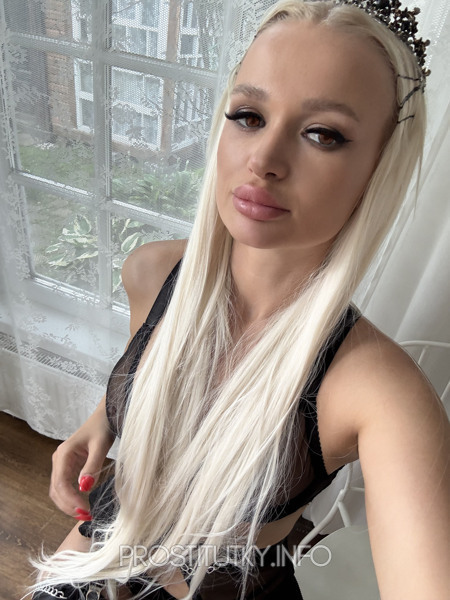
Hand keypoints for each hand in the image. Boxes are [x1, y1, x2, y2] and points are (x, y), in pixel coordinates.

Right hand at [49, 396, 113, 517]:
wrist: (104, 417)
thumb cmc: (102, 428)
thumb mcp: (100, 446)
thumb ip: (92, 466)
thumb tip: (84, 488)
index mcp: (63, 454)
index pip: (60, 484)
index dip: (70, 500)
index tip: (85, 509)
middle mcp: (59, 460)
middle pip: (56, 490)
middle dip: (68, 506)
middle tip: (86, 516)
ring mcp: (62, 464)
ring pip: (58, 490)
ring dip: (68, 504)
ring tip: (85, 513)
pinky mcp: (68, 467)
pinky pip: (65, 486)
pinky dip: (71, 498)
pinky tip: (83, 503)